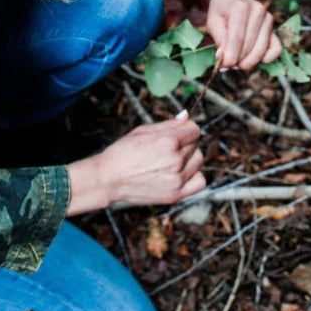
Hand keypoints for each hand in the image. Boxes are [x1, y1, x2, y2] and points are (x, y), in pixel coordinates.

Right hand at [65, 112, 204, 213]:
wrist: (109, 179)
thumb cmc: (124, 152)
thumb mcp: (144, 130)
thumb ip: (170, 124)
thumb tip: (188, 116)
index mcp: (168, 141)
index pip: (195, 130)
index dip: (186, 130)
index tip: (177, 134)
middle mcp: (176, 160)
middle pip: (196, 145)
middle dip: (185, 144)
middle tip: (166, 150)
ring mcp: (177, 179)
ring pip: (198, 161)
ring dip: (189, 159)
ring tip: (170, 162)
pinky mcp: (176, 194)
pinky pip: (200, 181)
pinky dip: (194, 176)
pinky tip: (181, 174)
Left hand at [206, 0, 282, 69]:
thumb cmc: (222, 11)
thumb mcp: (213, 22)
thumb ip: (218, 40)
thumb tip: (222, 59)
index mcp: (240, 7)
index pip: (237, 37)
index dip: (231, 55)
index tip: (225, 66)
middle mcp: (258, 11)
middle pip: (250, 44)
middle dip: (239, 60)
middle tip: (229, 66)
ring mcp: (268, 19)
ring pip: (261, 48)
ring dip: (250, 61)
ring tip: (239, 64)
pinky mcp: (273, 27)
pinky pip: (276, 47)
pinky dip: (269, 57)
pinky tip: (260, 61)